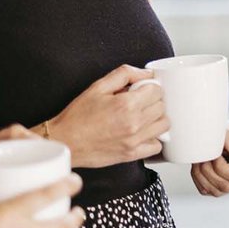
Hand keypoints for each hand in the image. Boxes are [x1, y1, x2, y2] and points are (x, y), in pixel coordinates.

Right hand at [46, 65, 167, 167]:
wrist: (64, 142)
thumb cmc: (78, 116)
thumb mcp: (98, 87)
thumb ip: (125, 74)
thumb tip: (146, 73)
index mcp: (126, 104)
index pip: (157, 90)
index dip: (149, 86)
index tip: (141, 89)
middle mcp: (134, 123)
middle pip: (162, 106)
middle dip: (153, 100)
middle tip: (139, 101)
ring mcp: (134, 141)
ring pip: (164, 125)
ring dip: (156, 118)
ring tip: (142, 115)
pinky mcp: (131, 155)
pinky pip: (156, 146)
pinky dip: (153, 138)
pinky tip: (142, 132)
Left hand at [191, 125, 228, 196]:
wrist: (210, 131)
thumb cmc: (222, 129)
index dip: (223, 167)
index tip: (216, 153)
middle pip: (228, 185)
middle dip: (211, 170)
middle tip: (206, 154)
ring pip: (217, 190)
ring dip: (203, 173)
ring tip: (202, 158)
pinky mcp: (220, 187)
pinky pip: (207, 190)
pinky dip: (199, 177)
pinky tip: (200, 164)